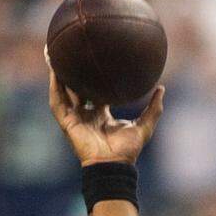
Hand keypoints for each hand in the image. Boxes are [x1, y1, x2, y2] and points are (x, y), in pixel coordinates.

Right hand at [47, 63, 163, 166]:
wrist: (113, 165)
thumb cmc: (127, 150)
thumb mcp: (144, 126)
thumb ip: (153, 109)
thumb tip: (162, 88)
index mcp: (101, 114)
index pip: (95, 91)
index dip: (94, 76)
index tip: (96, 58)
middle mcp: (86, 114)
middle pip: (76, 88)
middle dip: (72, 71)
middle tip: (72, 50)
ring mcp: (75, 118)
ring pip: (63, 91)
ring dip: (57, 73)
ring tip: (54, 52)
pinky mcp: (67, 123)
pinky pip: (57, 101)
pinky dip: (54, 86)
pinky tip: (54, 70)